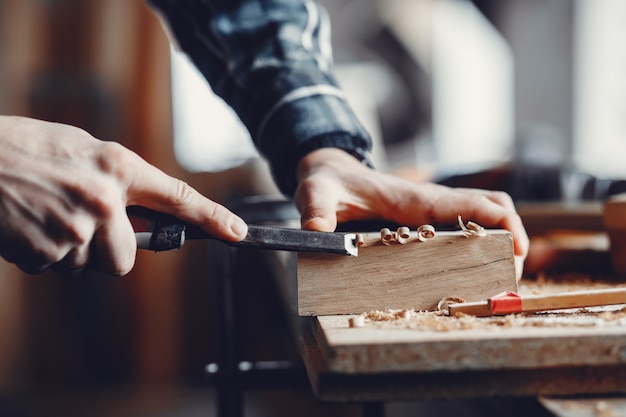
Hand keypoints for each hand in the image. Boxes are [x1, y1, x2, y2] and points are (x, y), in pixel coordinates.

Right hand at [0, 116, 246, 274]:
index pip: (178, 198)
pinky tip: (25, 224)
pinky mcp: (45, 252)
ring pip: (88, 266)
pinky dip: (41, 254)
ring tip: (43, 215)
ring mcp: (76, 229)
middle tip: (79, 226)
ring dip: (70, 252)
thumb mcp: (83, 150)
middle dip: (107, 253)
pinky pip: (55, 268)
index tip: (238, 232)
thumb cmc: (26, 148)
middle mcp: (105, 200)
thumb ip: (118, 181)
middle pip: (125, 260)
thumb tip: (142, 213)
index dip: (212, 218)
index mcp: (118, 168)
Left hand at [294, 148, 528, 277]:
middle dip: (514, 238)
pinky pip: (468, 225)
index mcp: (416, 199)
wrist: (331, 172)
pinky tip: (477, 268)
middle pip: (493, 208)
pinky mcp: (428, 218)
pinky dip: (484, 242)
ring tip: (502, 277)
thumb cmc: (328, 183)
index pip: (473, 204)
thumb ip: (316, 210)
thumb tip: (316, 230)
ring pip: (486, 214)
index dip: (504, 225)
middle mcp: (432, 202)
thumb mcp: (317, 194)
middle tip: (512, 277)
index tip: (518, 254)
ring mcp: (433, 209)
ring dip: (504, 240)